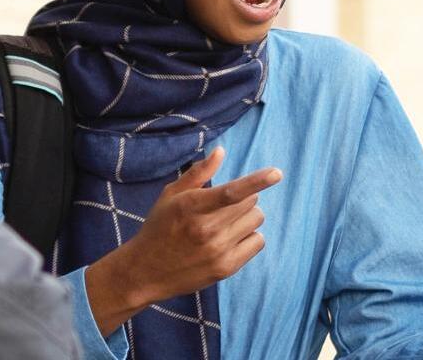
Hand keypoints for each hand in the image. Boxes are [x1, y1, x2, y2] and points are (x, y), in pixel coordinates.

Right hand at [85, 148, 281, 333]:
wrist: (145, 271)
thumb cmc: (159, 227)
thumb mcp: (171, 196)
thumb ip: (197, 173)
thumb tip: (221, 152)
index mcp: (191, 207)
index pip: (231, 192)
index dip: (256, 181)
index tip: (277, 173)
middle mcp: (206, 230)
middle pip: (250, 203)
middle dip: (243, 198)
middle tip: (224, 206)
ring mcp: (217, 251)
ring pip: (256, 220)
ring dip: (247, 216)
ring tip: (226, 223)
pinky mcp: (226, 268)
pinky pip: (258, 242)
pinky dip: (250, 236)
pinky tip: (231, 238)